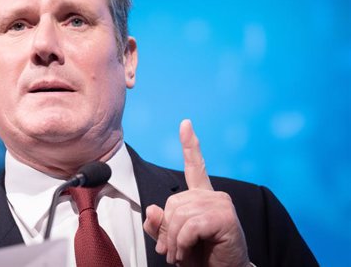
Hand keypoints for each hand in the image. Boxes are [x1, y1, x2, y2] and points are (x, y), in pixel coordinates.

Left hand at [143, 120, 249, 266]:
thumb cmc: (200, 257)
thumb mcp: (173, 240)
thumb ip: (160, 225)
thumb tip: (152, 209)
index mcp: (202, 196)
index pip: (195, 166)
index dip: (190, 145)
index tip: (186, 124)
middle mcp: (214, 196)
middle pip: (173, 203)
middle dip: (167, 230)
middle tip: (172, 251)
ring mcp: (221, 204)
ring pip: (179, 216)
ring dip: (174, 241)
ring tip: (179, 255)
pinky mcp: (225, 217)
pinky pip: (189, 226)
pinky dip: (182, 243)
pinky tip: (186, 254)